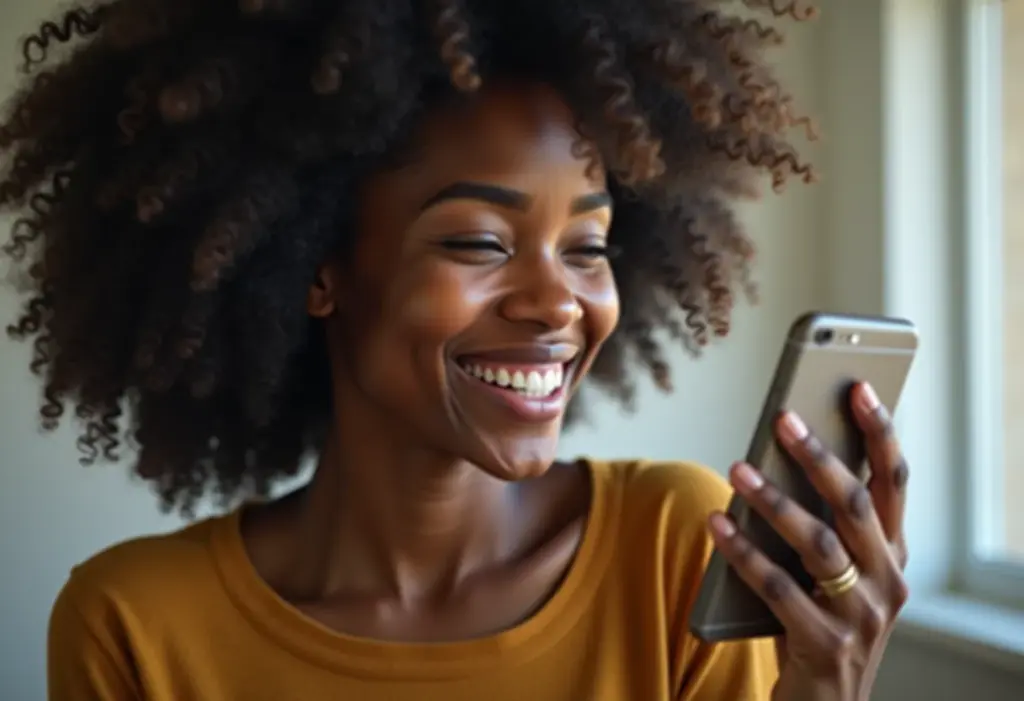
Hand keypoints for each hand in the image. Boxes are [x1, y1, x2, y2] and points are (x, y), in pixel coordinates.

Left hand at [707, 382, 909, 700]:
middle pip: (855, 505)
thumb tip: (786, 452)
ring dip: (775, 501)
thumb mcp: (840, 573)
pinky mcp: (826, 644)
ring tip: (738, 467)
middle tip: (784, 418)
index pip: (894, 482)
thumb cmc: (825, 621)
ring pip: (819, 544)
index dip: (881, 433)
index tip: (860, 389)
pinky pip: (779, 588)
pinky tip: (716, 523)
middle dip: (820, 457)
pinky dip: (745, 552)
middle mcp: (888, 581)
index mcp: (894, 554)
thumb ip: (826, 524)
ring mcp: (861, 616)